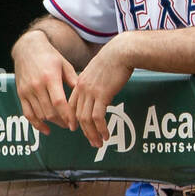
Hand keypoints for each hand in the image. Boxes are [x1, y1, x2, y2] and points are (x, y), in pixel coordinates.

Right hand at [11, 30, 77, 135]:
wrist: (28, 49)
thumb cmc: (50, 56)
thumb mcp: (65, 65)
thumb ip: (74, 81)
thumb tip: (86, 96)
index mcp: (50, 78)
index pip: (59, 102)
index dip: (67, 115)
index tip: (75, 124)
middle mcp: (36, 86)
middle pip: (49, 111)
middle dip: (62, 121)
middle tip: (72, 125)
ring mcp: (27, 91)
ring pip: (40, 114)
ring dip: (52, 122)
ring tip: (63, 124)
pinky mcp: (20, 94)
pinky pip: (27, 114)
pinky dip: (36, 124)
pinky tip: (46, 129)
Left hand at [68, 33, 136, 147]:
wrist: (122, 52)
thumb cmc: (116, 59)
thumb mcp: (101, 70)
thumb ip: (97, 82)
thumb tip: (104, 94)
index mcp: (80, 82)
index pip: (72, 105)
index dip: (74, 119)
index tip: (77, 128)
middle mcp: (82, 88)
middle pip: (77, 115)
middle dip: (83, 131)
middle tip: (91, 141)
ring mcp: (90, 92)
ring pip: (86, 119)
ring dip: (92, 133)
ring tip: (98, 143)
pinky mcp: (102, 95)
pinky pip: (97, 117)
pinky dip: (101, 128)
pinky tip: (106, 135)